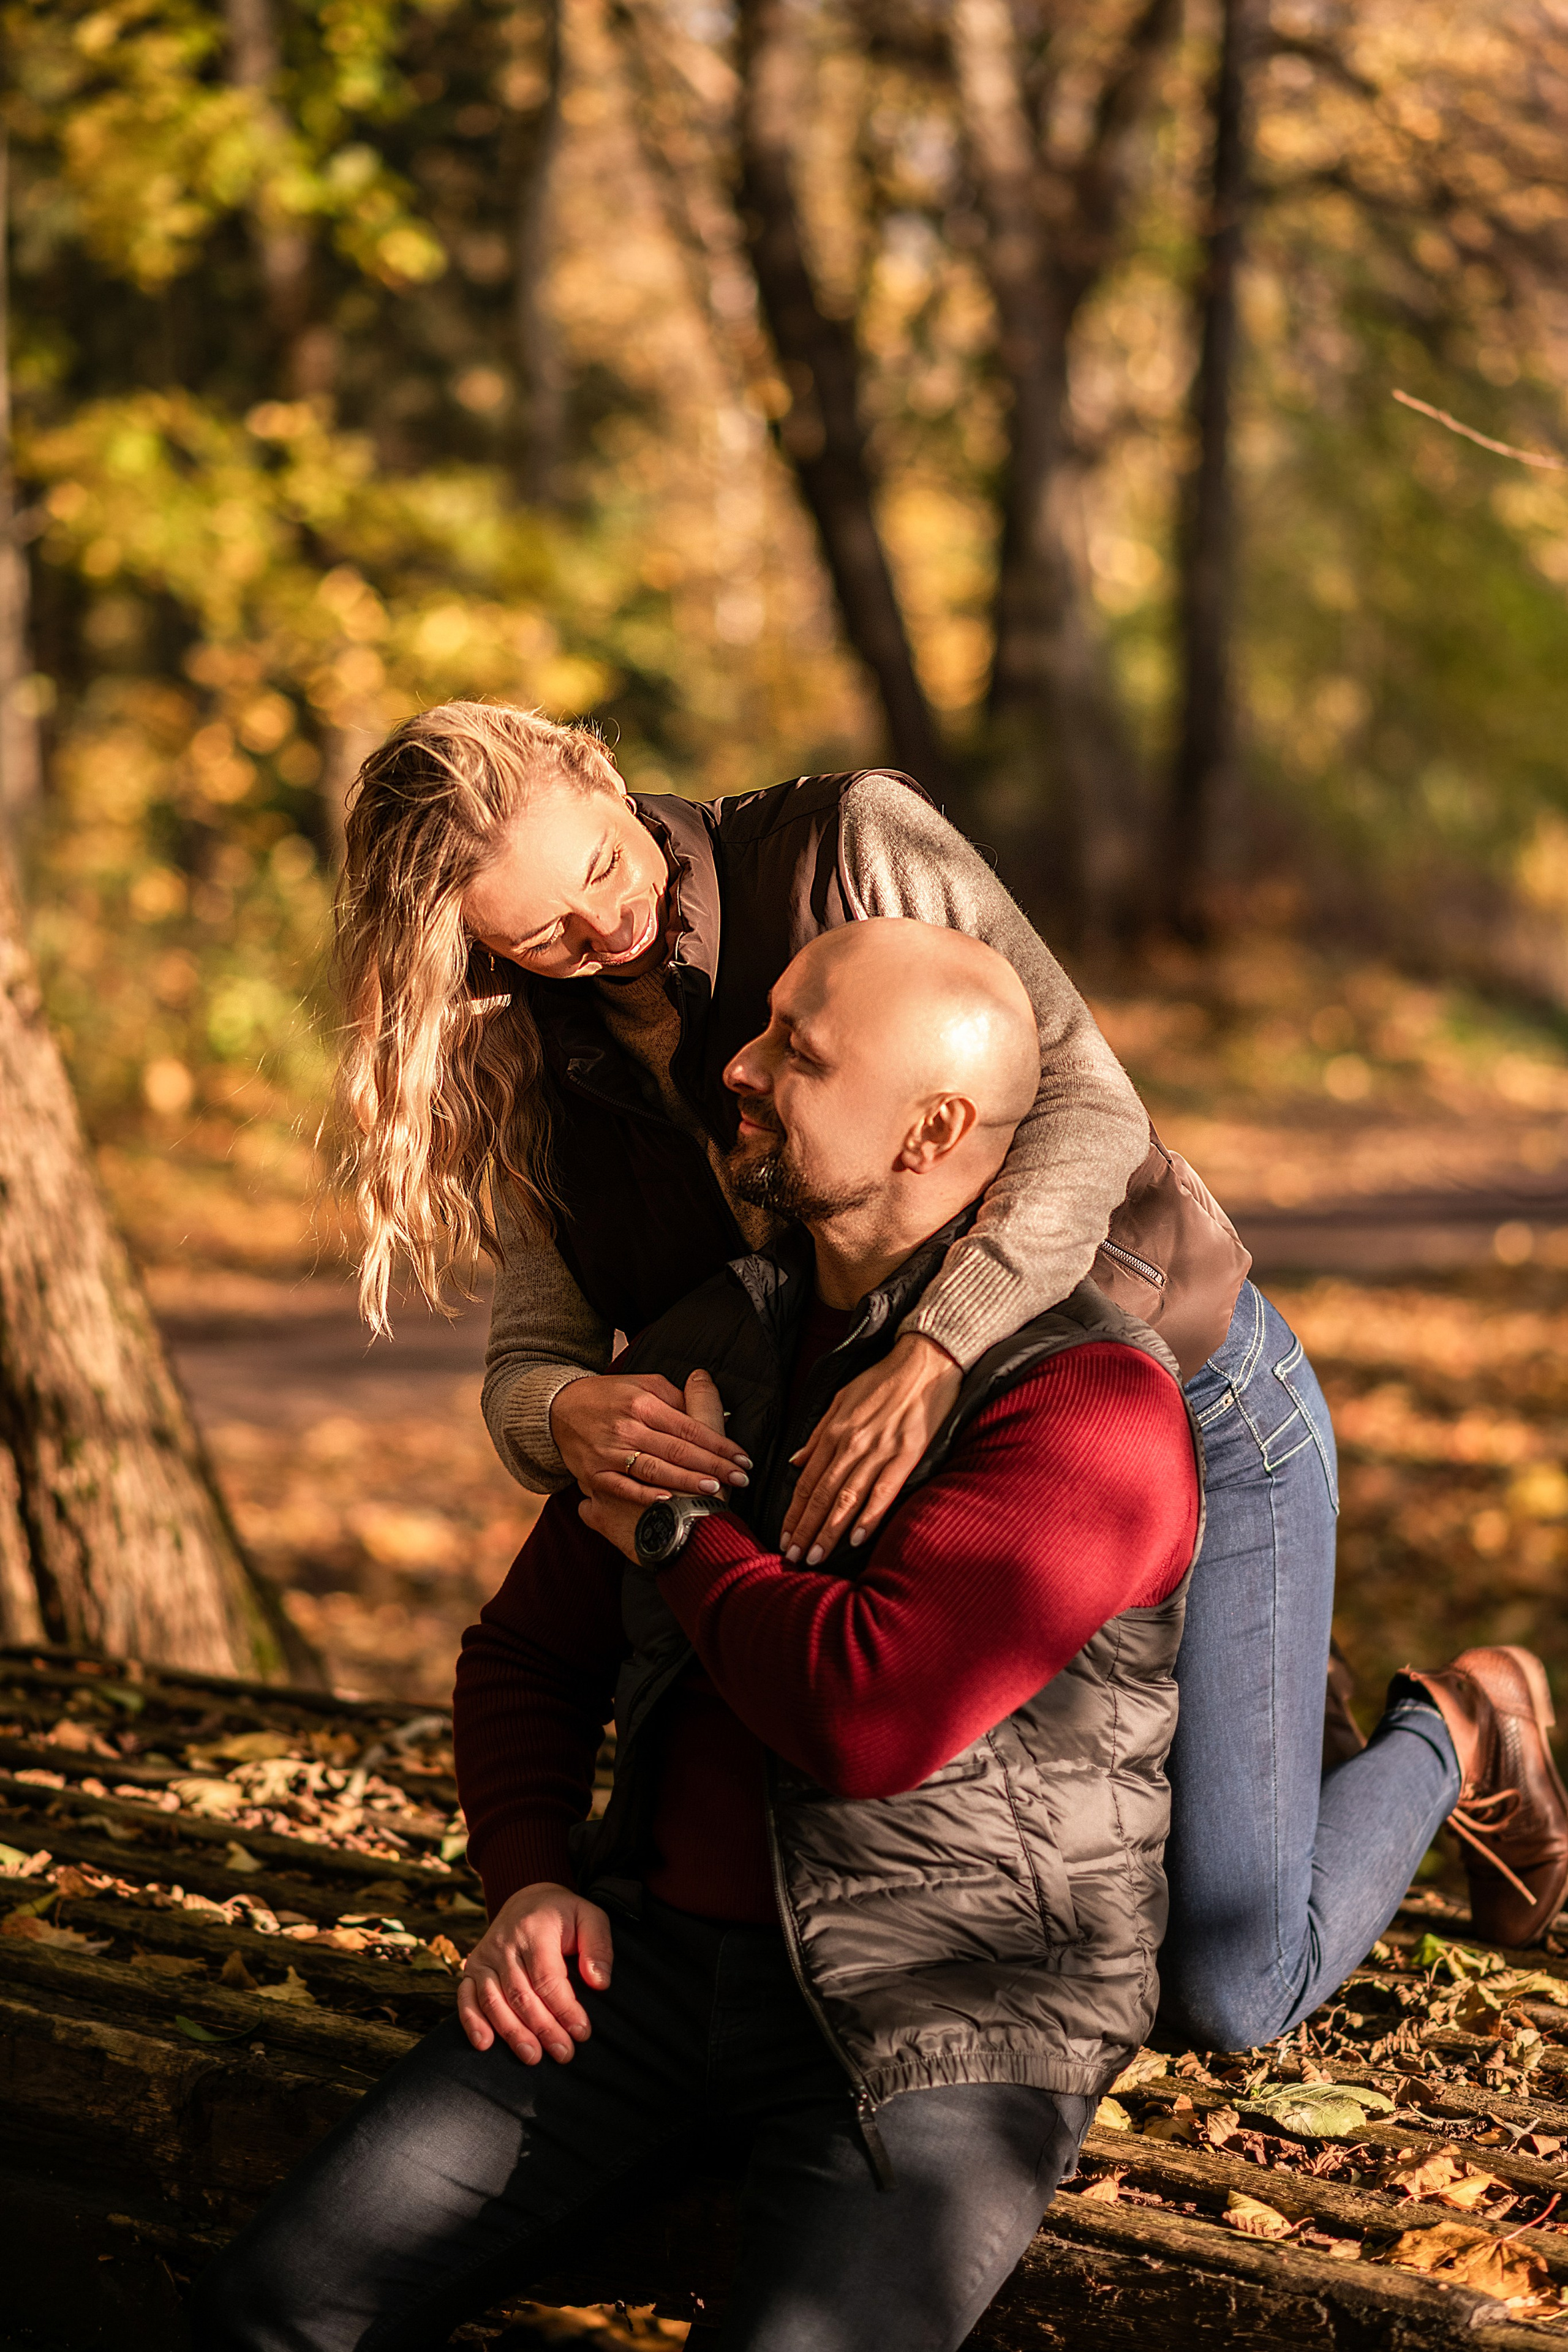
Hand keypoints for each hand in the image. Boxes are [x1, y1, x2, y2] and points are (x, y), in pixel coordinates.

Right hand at [457, 1882, 613, 2062]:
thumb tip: (599, 1983)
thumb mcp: (590, 1917)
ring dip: (512, 2033)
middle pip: (521, 1995)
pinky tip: (484, 2044)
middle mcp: (504, 1944)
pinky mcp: (471, 1968)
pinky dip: (472, 2022)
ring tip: (533, 2057)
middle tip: (564, 2053)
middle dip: (543, 2028)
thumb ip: (598, 1947)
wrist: (528, 1900)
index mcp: (535, 1930)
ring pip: (494, 2001)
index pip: (547, 1978)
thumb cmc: (563, 1916)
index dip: (564, 2008)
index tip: (582, 2032)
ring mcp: (484, 1957)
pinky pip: (466, 1998)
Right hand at [550, 1370, 750, 1506]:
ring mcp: (608, 1452)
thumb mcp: (643, 1384)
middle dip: (713, 1466)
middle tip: (740, 1479)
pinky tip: (669, 1499)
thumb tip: (710, 1409)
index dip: (719, 1444)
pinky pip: (623, 1487)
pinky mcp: (594, 1473)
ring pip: (655, 1469)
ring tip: (715, 1489)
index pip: (690, 1427)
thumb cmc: (609, 1396)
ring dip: (687, 1481)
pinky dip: (646, 1494)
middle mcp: (627, 1427)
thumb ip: (675, 1397)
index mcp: (642, 1403)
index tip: (742, 1458)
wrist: (558, 1409)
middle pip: (678, 1450)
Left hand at [781, 1331, 961, 1564]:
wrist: (924, 1362)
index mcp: (834, 1432)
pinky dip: (868, 1516)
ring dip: (829, 1531)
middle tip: (792, 1558)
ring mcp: (879, 1451)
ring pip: (846, 1499)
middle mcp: (851, 1444)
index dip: (794, 1512)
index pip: (807, 1481)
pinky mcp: (906, 1455)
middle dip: (805, 1529)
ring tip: (815, 1557)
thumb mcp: (840, 1399)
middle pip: (822, 1495)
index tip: (785, 1536)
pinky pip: (883, 1491)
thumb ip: (817, 1434)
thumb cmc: (882, 1380)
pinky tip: (857, 1539)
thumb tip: (795, 1461)